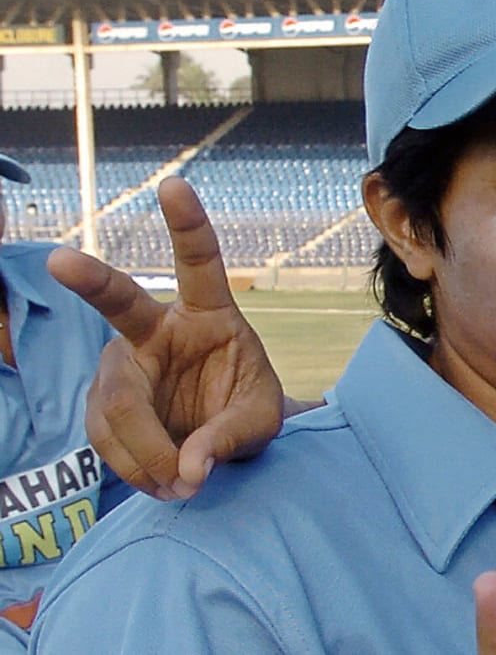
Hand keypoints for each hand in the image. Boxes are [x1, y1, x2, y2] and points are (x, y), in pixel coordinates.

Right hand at [48, 177, 287, 499]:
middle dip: (91, 280)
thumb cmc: (247, 411)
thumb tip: (189, 470)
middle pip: (120, 306)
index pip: (199, 262)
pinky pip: (107, 439)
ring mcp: (122, 364)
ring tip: (183, 485)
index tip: (175, 184)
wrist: (223, 439)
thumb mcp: (260, 423)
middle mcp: (156, 329)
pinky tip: (163, 484)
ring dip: (145, 453)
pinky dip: (136, 469)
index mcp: (209, 314)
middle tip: (61, 260)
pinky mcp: (104, 403)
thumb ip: (229, 438)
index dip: (188, 224)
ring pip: (115, 403)